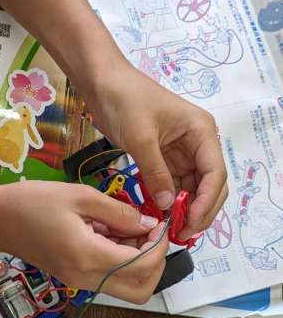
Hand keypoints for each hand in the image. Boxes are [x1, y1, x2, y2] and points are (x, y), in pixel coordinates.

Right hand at [0, 181, 167, 303]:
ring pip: (128, 288)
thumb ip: (119, 212)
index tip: (158, 222)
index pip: (142, 265)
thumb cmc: (32, 203)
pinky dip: (123, 262)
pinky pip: (111, 279)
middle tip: (151, 233)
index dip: (159, 245)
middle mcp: (86, 278)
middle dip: (156, 263)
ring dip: (140, 263)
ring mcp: (80, 282)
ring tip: (131, 230)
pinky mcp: (76, 279)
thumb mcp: (80, 196)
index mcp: (87, 256)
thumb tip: (148, 224)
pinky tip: (114, 234)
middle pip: (141, 290)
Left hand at [86, 60, 227, 239]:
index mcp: (201, 132)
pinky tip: (162, 215)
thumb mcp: (141, 138)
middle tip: (183, 234)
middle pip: (209, 184)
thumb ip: (156, 173)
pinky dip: (170, 201)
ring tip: (172, 231)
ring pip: (192, 188)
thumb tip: (169, 205)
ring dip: (185, 209)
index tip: (191, 222)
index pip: (215, 173)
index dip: (207, 201)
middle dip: (200, 210)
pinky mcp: (164, 158)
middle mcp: (197, 143)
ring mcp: (182, 152)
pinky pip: (173, 185)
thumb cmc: (125, 100)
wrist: (102, 83)